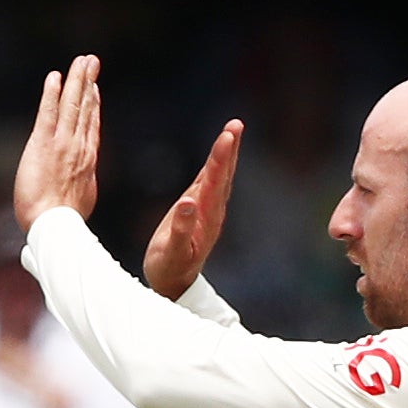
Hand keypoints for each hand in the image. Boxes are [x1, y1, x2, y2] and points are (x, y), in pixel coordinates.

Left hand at [13, 55, 101, 230]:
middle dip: (89, 82)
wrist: (55, 226)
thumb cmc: (64, 223)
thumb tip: (81, 190)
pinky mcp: (43, 144)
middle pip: (86, 108)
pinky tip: (55, 77)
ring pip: (73, 105)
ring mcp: (63, 144)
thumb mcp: (82, 202)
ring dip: (77, 80)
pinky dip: (52, 93)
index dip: (94, 104)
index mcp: (88, 162)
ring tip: (81, 61)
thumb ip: (82, 188)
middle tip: (92, 61)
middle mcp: (79, 148)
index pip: (92, 126)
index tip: (95, 88)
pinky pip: (49, 112)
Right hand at [144, 119, 241, 299]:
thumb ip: (182, 229)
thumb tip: (188, 203)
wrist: (175, 283)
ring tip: (232, 130)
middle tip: (236, 124)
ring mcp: (208, 210)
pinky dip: (215, 164)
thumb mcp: (173, 252)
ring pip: (219, 176)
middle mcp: (212, 211)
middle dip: (228, 149)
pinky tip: (219, 152)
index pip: (215, 181)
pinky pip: (209, 182)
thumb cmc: (171, 268)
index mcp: (206, 217)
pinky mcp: (199, 210)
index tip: (226, 137)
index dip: (220, 158)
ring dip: (226, 153)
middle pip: (222, 174)